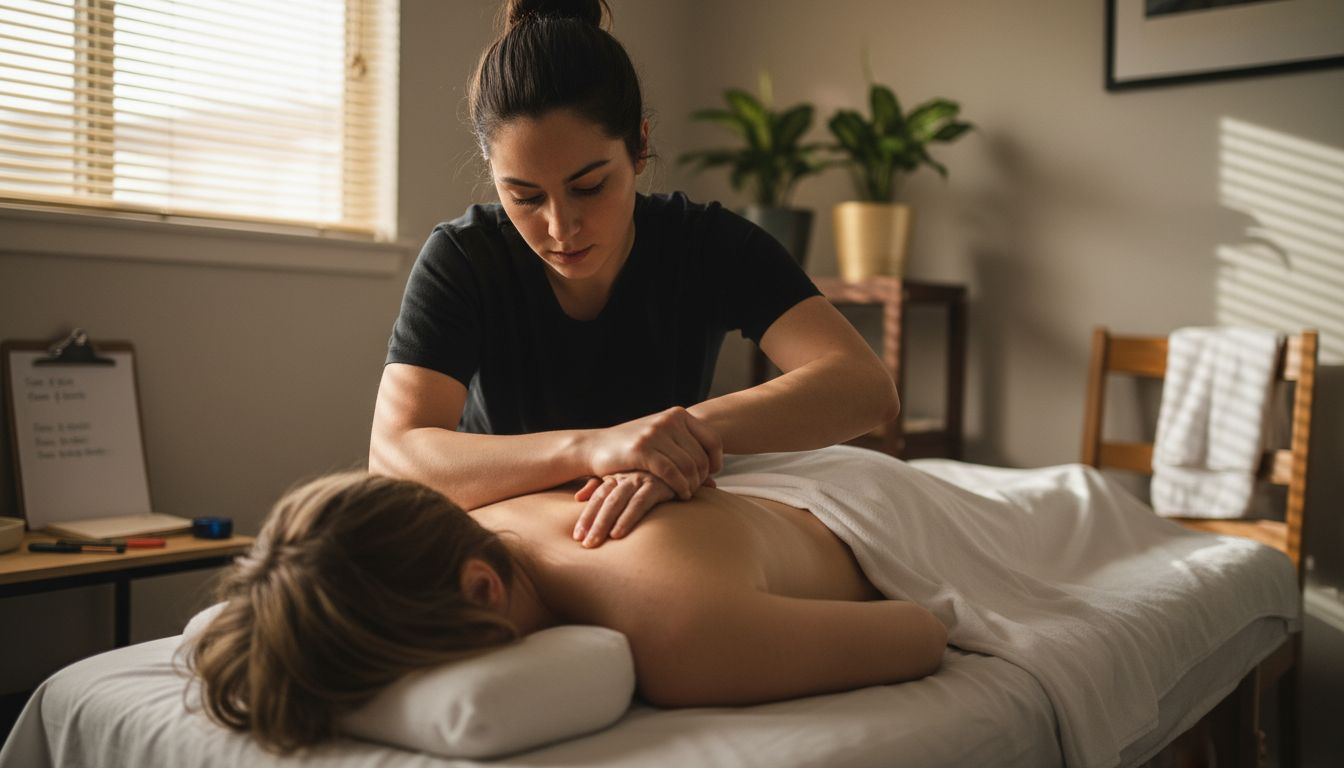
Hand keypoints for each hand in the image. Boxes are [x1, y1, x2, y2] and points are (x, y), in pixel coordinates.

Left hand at [571, 471, 675, 546]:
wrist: (683, 467)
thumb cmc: (652, 478)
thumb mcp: (625, 481)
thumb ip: (600, 486)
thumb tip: (578, 497)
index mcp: (617, 477)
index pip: (597, 497)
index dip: (586, 516)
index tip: (576, 537)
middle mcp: (627, 477)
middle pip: (604, 500)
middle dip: (592, 522)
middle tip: (584, 543)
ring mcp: (641, 480)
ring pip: (617, 502)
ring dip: (604, 523)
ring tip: (595, 542)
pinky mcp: (658, 485)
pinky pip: (639, 503)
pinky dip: (628, 518)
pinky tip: (618, 533)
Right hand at [582, 407, 722, 499]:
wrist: (595, 447)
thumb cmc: (632, 450)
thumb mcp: (662, 444)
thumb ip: (686, 455)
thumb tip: (715, 483)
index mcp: (677, 414)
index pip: (712, 439)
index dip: (716, 461)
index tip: (710, 476)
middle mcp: (669, 420)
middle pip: (701, 456)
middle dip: (702, 477)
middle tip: (696, 490)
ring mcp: (655, 433)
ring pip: (689, 465)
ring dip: (692, 485)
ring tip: (687, 495)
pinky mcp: (642, 449)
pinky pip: (672, 472)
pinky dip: (680, 487)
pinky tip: (680, 496)